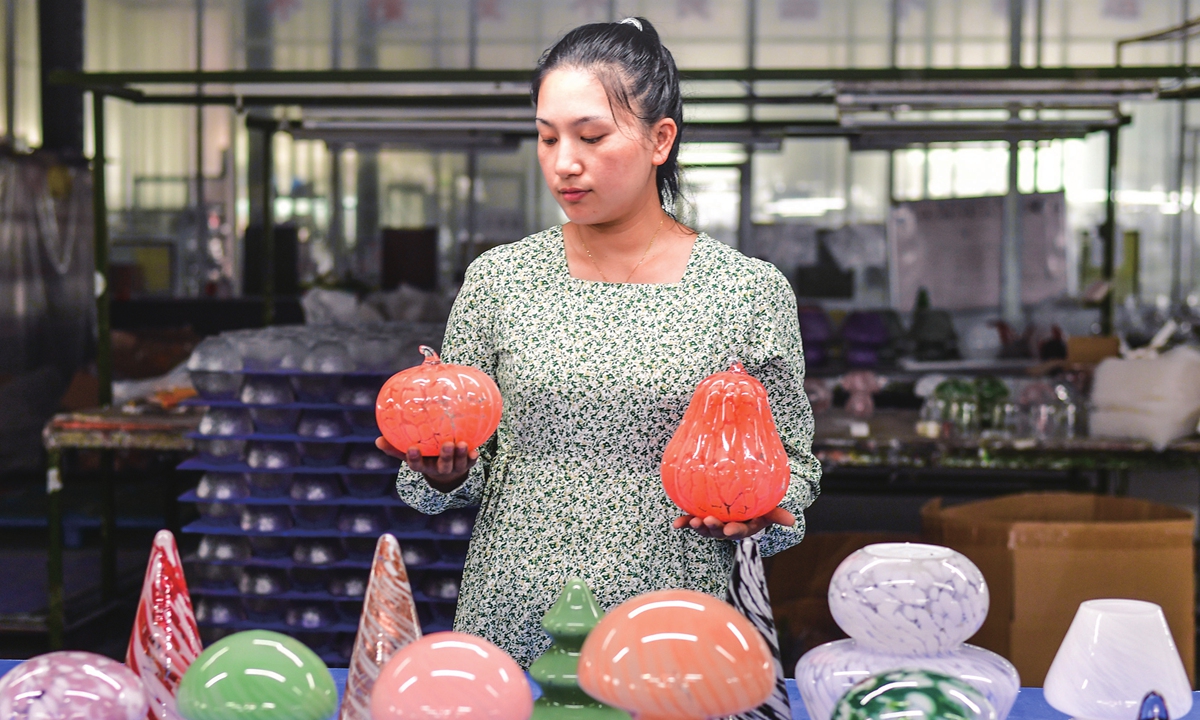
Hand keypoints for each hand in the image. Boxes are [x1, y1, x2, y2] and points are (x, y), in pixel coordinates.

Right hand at [375, 437, 476, 489]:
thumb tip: (377, 440)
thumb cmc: (424, 456)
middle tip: (447, 444)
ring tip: (462, 443)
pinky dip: (471, 457)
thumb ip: (395, 447)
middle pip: (442, 465)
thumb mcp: (409, 453)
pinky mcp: (465, 464)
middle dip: (446, 456)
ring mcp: (454, 467)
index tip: (412, 448)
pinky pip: (470, 462)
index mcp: (424, 466)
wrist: (446, 471)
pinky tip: (474, 450)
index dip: (415, 458)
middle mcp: (439, 468)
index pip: (417, 465)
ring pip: (458, 463)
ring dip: (461, 455)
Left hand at [672, 507, 796, 539]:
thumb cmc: (757, 504)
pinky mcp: (701, 518)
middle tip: (707, 521)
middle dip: (713, 528)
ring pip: (705, 529)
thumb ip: (777, 514)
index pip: (739, 531)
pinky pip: (691, 521)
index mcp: (743, 527)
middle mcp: (727, 528)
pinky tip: (676, 524)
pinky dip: (683, 523)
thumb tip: (793, 521)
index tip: (730, 530)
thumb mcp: (767, 508)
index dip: (734, 531)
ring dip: (697, 527)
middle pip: (720, 532)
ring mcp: (713, 524)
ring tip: (693, 522)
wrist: (743, 499)